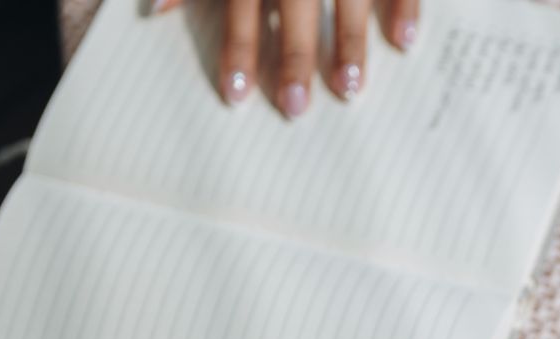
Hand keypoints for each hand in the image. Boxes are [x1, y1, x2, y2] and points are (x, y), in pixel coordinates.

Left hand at [152, 0, 419, 115]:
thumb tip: (156, 9)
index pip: (242, 3)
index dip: (239, 48)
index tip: (236, 94)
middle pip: (294, 6)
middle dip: (293, 56)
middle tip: (294, 108)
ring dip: (349, 43)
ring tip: (349, 88)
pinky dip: (403, 5)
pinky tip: (403, 41)